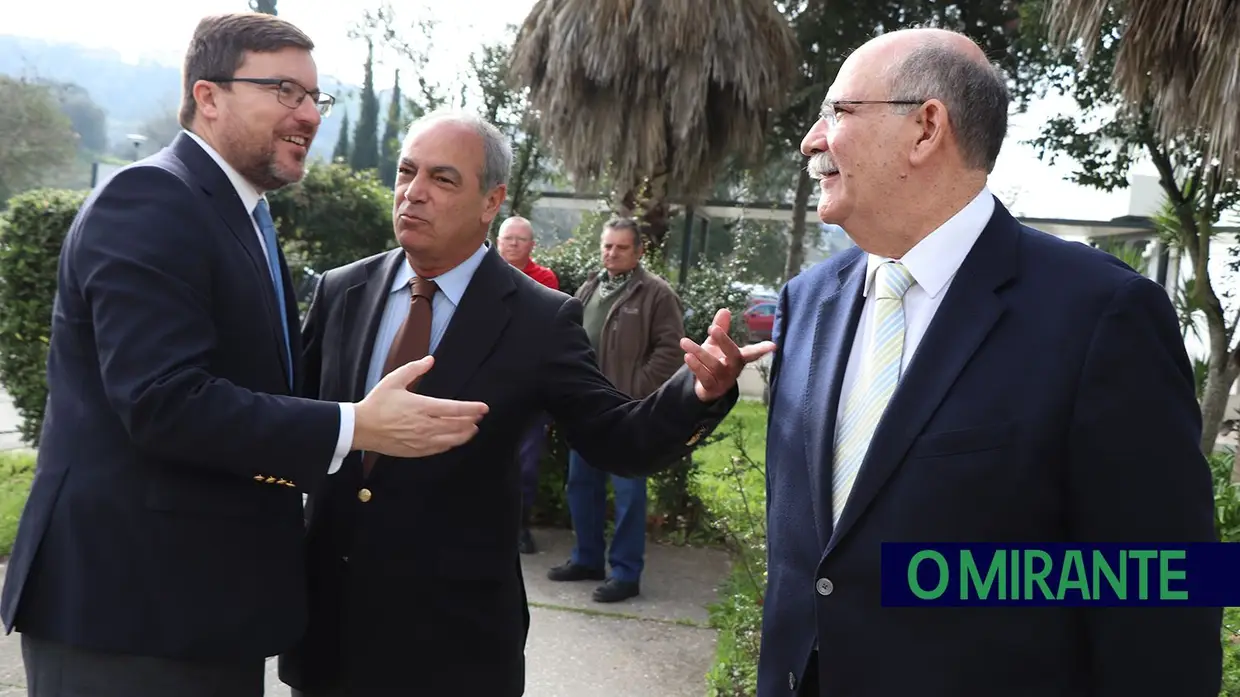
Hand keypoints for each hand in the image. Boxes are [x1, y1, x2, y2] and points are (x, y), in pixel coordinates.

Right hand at [352, 356, 488, 457]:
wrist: (361, 427)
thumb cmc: (377, 403)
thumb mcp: (394, 380)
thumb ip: (414, 369)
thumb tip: (430, 360)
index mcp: (421, 406)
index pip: (454, 409)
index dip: (472, 408)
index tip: (483, 407)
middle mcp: (424, 425)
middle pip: (457, 425)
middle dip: (471, 420)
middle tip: (480, 416)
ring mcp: (421, 440)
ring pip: (451, 439)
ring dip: (465, 434)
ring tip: (473, 429)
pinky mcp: (415, 450)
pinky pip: (439, 449)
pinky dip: (450, 444)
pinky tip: (454, 440)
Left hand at [680, 308, 775, 401]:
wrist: (703, 388)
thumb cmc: (714, 361)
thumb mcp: (715, 344)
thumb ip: (720, 328)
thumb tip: (725, 309)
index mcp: (738, 357)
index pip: (753, 352)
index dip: (762, 349)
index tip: (773, 346)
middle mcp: (734, 369)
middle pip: (733, 355)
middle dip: (724, 341)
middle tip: (713, 328)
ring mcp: (724, 380)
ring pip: (714, 365)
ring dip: (699, 353)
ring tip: (685, 342)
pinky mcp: (712, 389)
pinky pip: (705, 377)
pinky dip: (696, 366)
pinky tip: (687, 356)